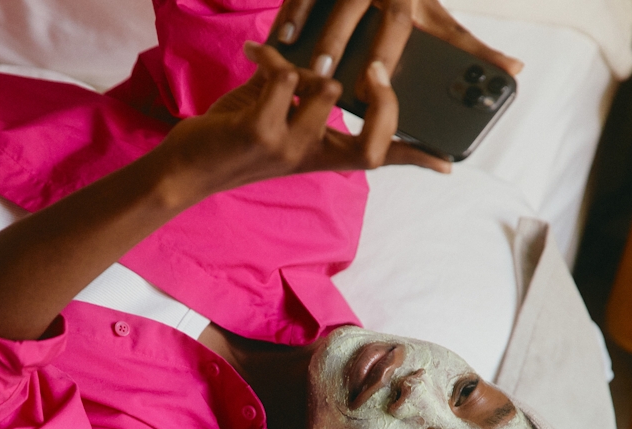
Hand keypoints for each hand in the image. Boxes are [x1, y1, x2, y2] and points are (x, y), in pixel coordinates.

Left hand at [158, 40, 448, 203]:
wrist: (181, 169)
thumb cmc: (229, 139)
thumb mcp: (275, 117)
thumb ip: (304, 94)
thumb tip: (325, 65)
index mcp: (321, 155)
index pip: (378, 161)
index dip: (416, 160)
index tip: (450, 163)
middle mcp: (311, 157)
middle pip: (375, 148)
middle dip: (384, 102)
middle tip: (374, 72)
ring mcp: (288, 148)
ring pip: (328, 92)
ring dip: (309, 66)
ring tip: (278, 61)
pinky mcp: (261, 132)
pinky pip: (287, 78)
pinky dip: (273, 59)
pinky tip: (255, 55)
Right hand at [271, 0, 523, 81]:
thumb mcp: (438, 16)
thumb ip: (469, 47)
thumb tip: (514, 71)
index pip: (403, 20)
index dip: (389, 48)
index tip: (374, 77)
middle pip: (362, 9)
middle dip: (344, 42)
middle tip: (329, 78)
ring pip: (332, 0)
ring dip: (316, 33)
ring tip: (302, 65)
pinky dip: (292, 13)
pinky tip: (280, 39)